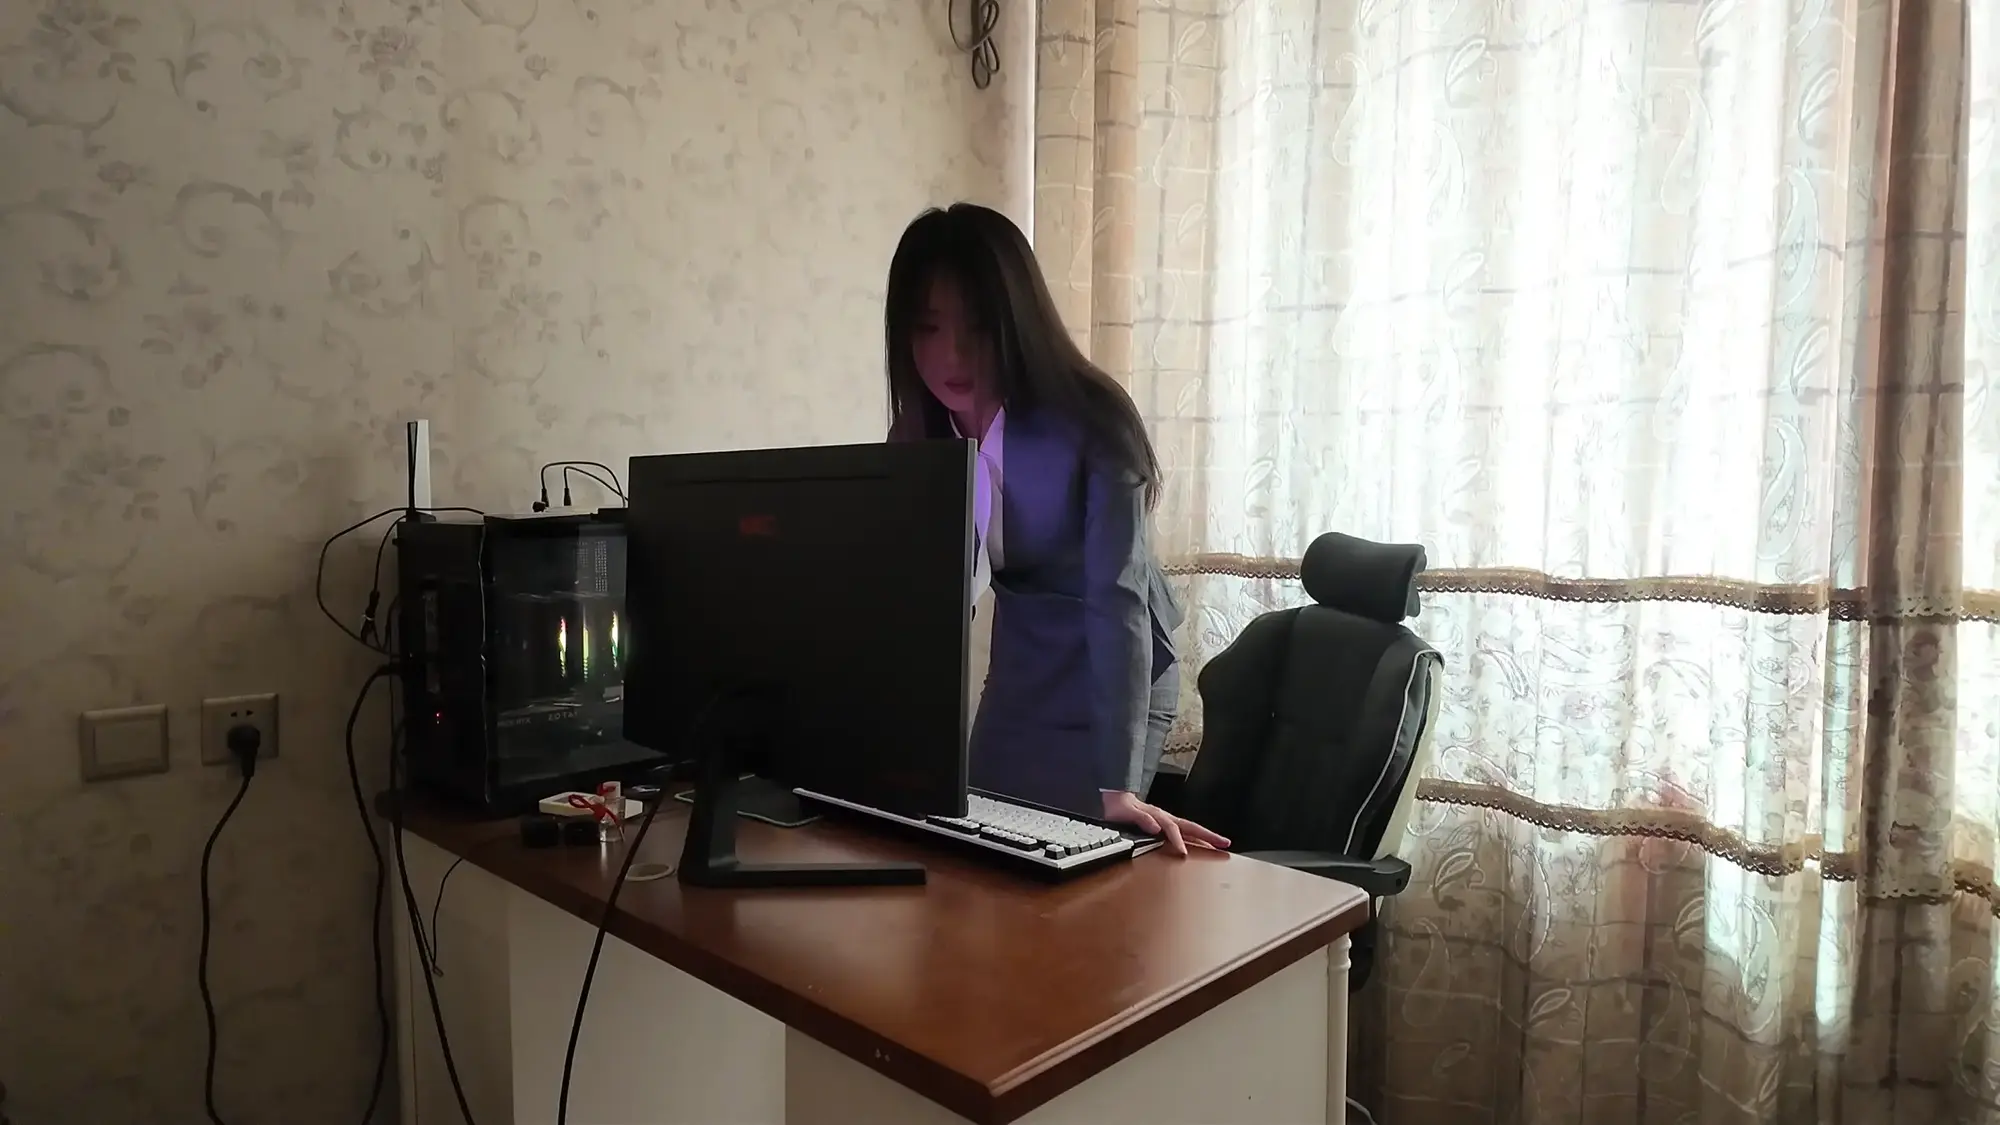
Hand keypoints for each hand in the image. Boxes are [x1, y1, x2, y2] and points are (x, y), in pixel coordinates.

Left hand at [1100, 790, 1229, 856]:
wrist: (1115, 800)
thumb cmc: (1120, 807)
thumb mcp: (1126, 812)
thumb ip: (1140, 818)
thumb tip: (1156, 826)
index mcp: (1157, 815)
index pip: (1172, 829)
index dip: (1178, 840)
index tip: (1184, 852)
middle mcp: (1165, 818)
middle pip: (1190, 827)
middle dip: (1208, 836)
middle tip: (1224, 843)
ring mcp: (1166, 821)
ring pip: (1190, 829)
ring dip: (1205, 837)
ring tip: (1219, 844)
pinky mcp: (1164, 826)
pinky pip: (1184, 831)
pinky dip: (1194, 837)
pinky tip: (1200, 844)